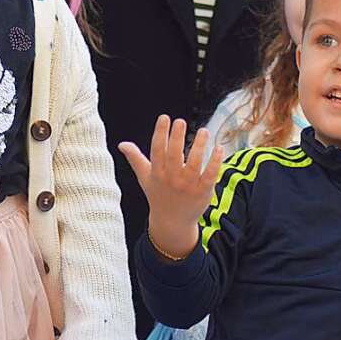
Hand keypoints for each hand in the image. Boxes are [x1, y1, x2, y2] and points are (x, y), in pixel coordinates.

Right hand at [119, 117, 222, 258]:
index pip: (158, 150)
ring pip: (195, 163)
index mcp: (157, 173)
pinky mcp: (203, 192)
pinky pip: (210, 175)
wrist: (172, 222)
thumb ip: (135, 159)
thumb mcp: (144, 177)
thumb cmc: (158, 195)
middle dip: (177, 137)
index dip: (160, 133)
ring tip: (203, 131)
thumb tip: (122, 144)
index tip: (165, 117)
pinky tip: (219, 148)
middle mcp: (172, 179)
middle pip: (174, 156)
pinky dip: (215, 162)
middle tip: (180, 121)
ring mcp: (188, 186)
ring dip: (199, 146)